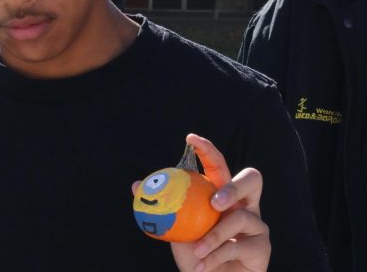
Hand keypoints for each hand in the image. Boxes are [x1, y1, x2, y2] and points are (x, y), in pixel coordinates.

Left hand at [132, 134, 269, 271]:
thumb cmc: (195, 257)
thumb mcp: (175, 230)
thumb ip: (163, 208)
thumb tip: (135, 185)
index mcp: (222, 195)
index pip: (219, 166)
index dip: (208, 150)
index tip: (190, 138)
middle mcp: (243, 205)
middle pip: (252, 178)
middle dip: (234, 186)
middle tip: (215, 201)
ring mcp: (256, 225)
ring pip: (239, 217)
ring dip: (214, 236)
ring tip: (197, 251)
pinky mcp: (262, 246)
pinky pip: (237, 245)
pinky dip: (215, 256)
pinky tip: (201, 266)